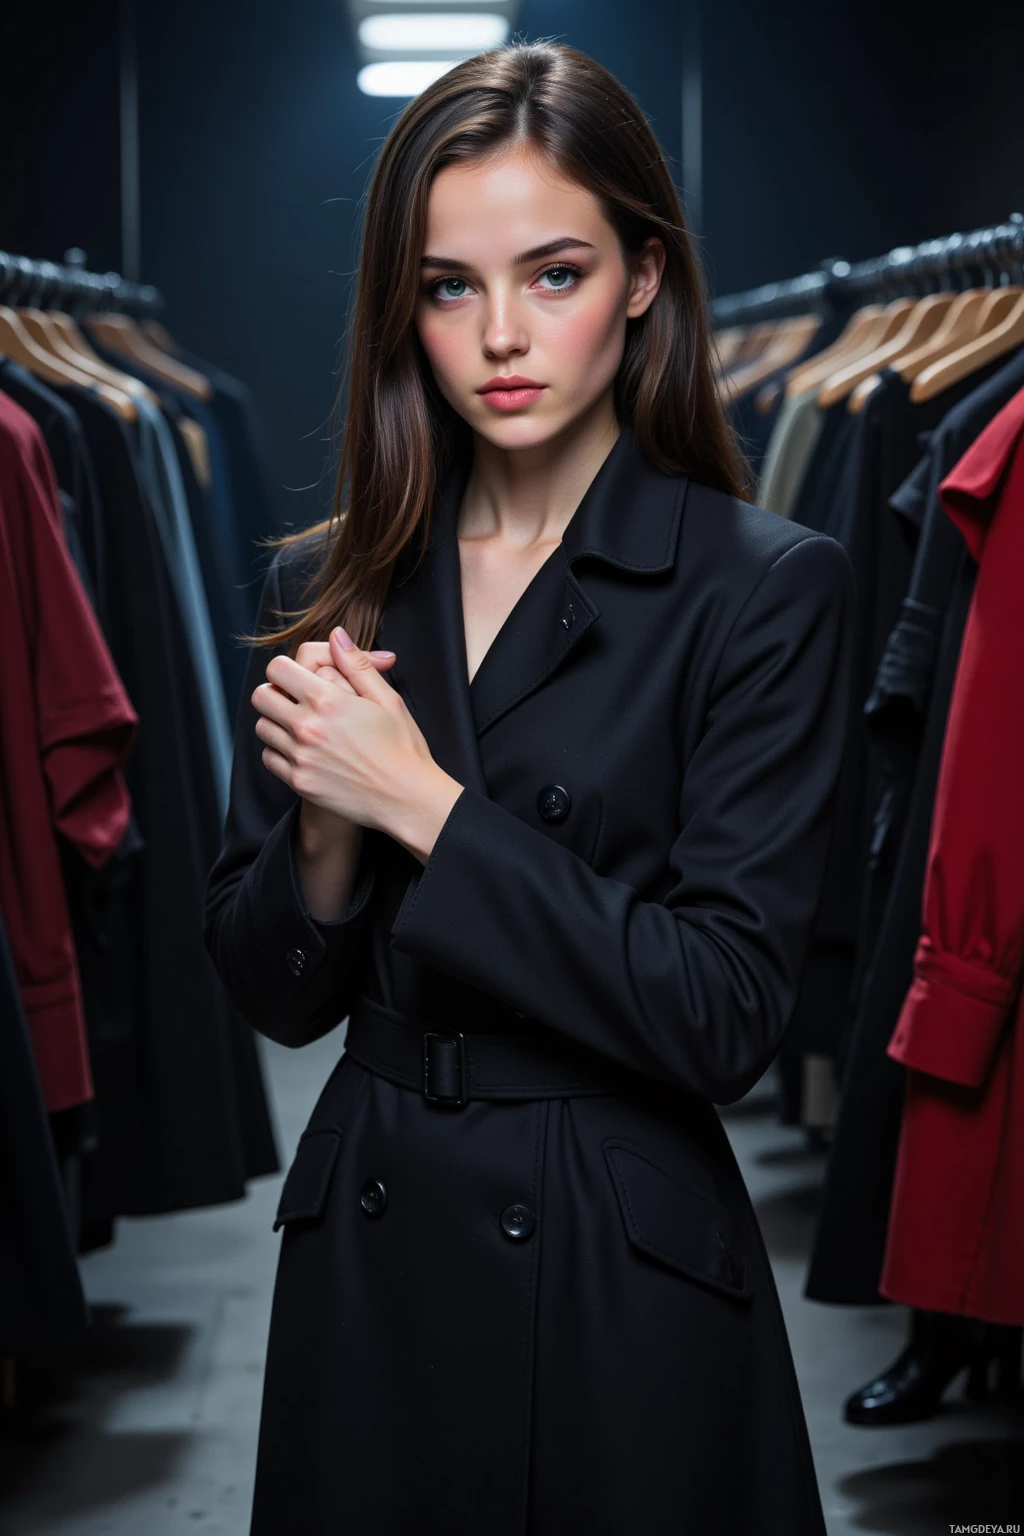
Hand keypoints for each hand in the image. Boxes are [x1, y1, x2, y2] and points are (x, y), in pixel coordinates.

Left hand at [253, 627, 452, 841]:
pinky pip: (269, 758)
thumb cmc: (403, 747)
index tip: (301, 677)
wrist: (407, 798)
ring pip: (262, 727)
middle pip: (261, 696)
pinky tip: (303, 751)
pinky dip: (279, 752)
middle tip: (297, 700)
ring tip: (302, 726)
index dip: (287, 669)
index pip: (278, 669)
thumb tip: (336, 635)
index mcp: (328, 700)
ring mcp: (300, 756)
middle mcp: (307, 727)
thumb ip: (357, 664)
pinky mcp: (299, 781)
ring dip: (277, 722)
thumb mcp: (388, 699)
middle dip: (276, 693)